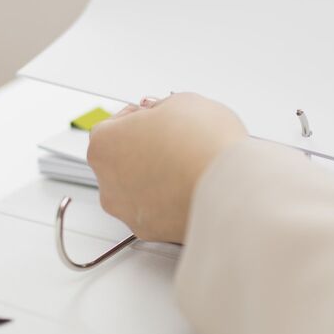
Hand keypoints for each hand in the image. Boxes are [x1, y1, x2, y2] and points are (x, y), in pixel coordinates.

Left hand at [87, 93, 247, 243]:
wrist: (230, 186)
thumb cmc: (206, 143)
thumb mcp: (183, 102)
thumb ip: (161, 107)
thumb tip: (161, 115)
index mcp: (104, 144)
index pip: (114, 125)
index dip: (141, 119)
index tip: (158, 119)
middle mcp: (108, 183)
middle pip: (122, 161)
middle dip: (146, 151)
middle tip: (177, 142)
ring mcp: (129, 211)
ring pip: (139, 190)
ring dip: (157, 178)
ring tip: (189, 166)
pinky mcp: (152, 232)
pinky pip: (157, 212)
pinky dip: (170, 201)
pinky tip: (191, 187)